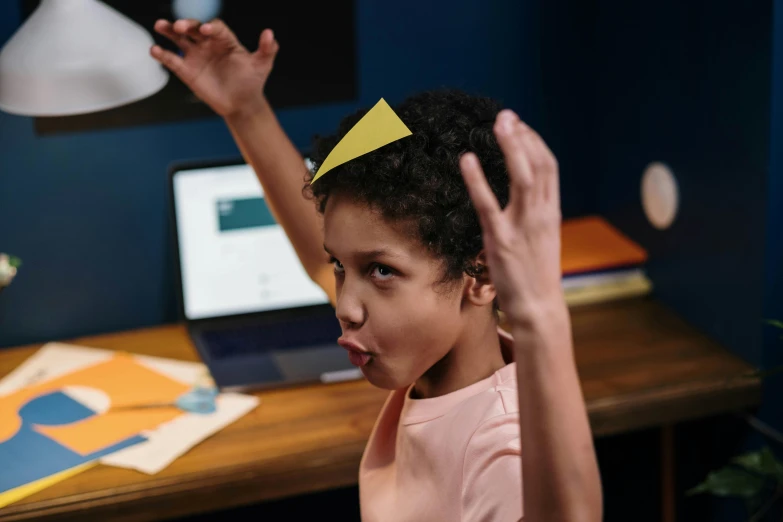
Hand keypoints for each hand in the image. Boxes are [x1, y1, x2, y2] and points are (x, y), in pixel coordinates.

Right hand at [150, 19, 278, 117]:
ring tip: (160, 25)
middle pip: (194, 29)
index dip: (211, 28)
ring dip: (169, 30)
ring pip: (179, 39)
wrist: (241, 103)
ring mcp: (196, 56)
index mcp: (225, 40)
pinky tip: (154, 50)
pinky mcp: (186, 70)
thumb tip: (270, 34)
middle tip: (180, 26)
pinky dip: (162, 54)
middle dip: (187, 25)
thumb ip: (267, 49)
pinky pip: (172, 60)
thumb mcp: (263, 65)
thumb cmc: (252, 82)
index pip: (215, 28)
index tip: (207, 30)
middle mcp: (208, 44)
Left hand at [459, 110, 563, 323]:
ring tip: (497, 124)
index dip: (535, 142)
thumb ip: (534, 215)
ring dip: (510, 147)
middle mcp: (540, 215)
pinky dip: (477, 180)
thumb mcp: (541, 239)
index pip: (549, 168)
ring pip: (522, 178)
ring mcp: (522, 227)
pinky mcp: (500, 241)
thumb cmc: (535, 276)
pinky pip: (488, 205)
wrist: (539, 308)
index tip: (520, 125)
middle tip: (507, 115)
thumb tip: (523, 196)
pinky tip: (467, 160)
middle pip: (538, 165)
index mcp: (551, 213)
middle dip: (523, 137)